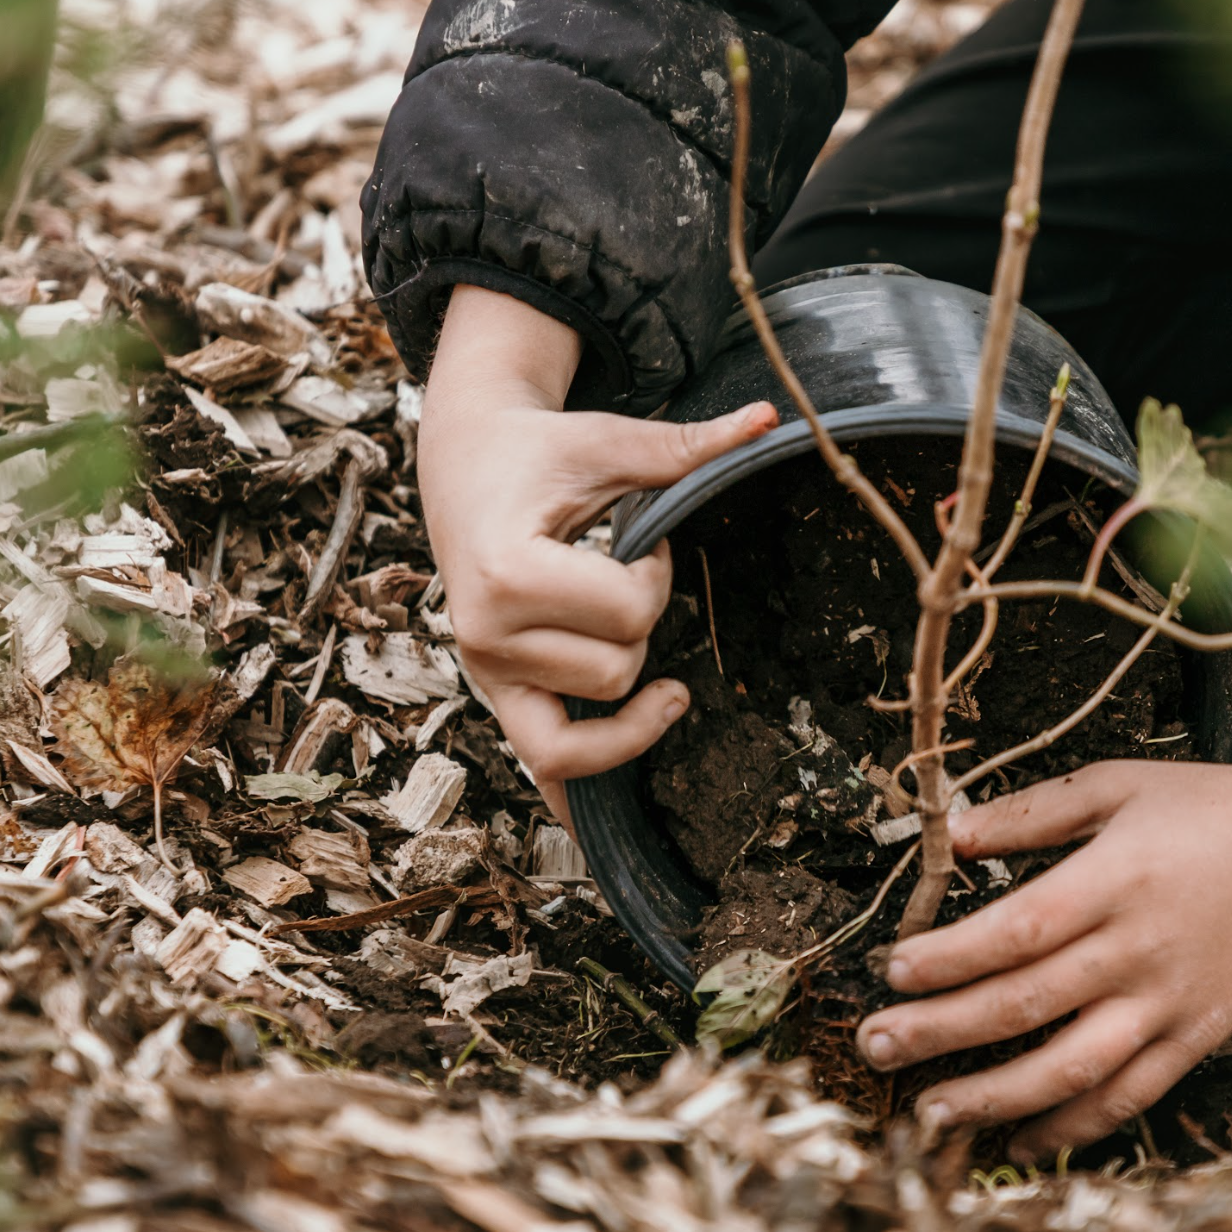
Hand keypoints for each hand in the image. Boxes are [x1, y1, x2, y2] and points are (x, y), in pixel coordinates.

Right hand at [419, 285, 777, 822]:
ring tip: (619, 627)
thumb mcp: (607, 445)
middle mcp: (483, 635)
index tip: (645, 541)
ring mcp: (484, 673)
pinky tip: (616, 813)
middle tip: (624, 572)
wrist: (462, 463)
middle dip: (641, 622)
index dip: (656, 578)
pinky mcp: (494, 694)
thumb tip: (769, 418)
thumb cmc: (540, 453)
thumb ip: (685, 446)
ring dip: (624, 678)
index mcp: (506, 575)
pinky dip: (583, 788)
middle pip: (616, 672)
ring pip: (592, 727)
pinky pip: (545, 766)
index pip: (626, 616)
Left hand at [855, 709, 1231, 1161]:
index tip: (891, 972)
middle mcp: (1140, 950)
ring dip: (993, 1097)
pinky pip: (1129, 1096)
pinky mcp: (1199, 1035)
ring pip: (1072, 1068)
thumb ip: (1033, 812)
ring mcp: (1171, 1002)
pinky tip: (1018, 1142)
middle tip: (875, 1045)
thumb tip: (952, 832)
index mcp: (1114, 881)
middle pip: (1024, 1004)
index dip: (947, 958)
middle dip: (940, 1032)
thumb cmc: (1214, 805)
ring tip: (930, 1111)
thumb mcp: (1119, 786)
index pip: (1014, 932)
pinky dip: (1072, 1127)